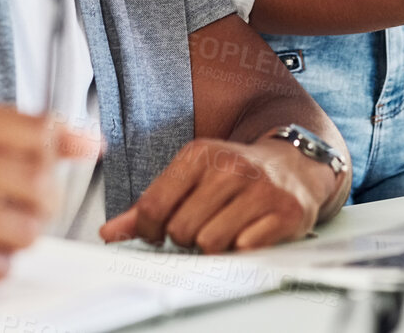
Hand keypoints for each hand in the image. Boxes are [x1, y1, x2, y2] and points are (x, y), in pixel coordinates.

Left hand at [98, 136, 333, 252]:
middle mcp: (229, 167)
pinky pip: (245, 248)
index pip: (153, 207)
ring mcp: (259, 188)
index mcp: (199, 155)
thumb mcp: (190, 178)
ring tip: (225, 229)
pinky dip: (243, 248)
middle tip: (202, 227)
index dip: (150, 230)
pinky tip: (248, 232)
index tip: (160, 232)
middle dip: (187, 238)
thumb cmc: (235, 175)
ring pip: (210, 243)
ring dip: (215, 245)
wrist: (293, 165)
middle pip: (181, 230)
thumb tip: (109, 233)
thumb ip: (149, 206)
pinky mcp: (283, 211)